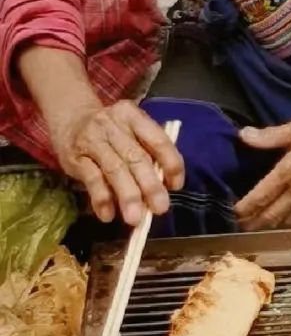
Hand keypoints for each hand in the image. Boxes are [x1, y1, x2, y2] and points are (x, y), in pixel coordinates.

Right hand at [51, 98, 184, 226]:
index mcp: (133, 116)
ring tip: (135, 218)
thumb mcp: (130, 129)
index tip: (176, 186)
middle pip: (136, 157)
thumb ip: (146, 150)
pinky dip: (101, 199)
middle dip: (150, 185)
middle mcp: (113, 125)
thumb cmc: (110, 130)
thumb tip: (163, 185)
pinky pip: (91, 180)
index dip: (170, 163)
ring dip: (127, 196)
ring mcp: (92, 141)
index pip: (158, 139)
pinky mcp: (75, 158)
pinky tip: (108, 215)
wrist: (69, 118)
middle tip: (160, 208)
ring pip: (114, 170)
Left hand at [234, 109, 290, 230]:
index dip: (243, 209)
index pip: (260, 198)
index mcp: (290, 170)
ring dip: (270, 228)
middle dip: (252, 224)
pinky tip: (284, 225)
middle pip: (271, 217)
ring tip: (256, 229)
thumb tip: (243, 135)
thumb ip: (269, 136)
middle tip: (238, 227)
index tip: (231, 213)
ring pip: (287, 224)